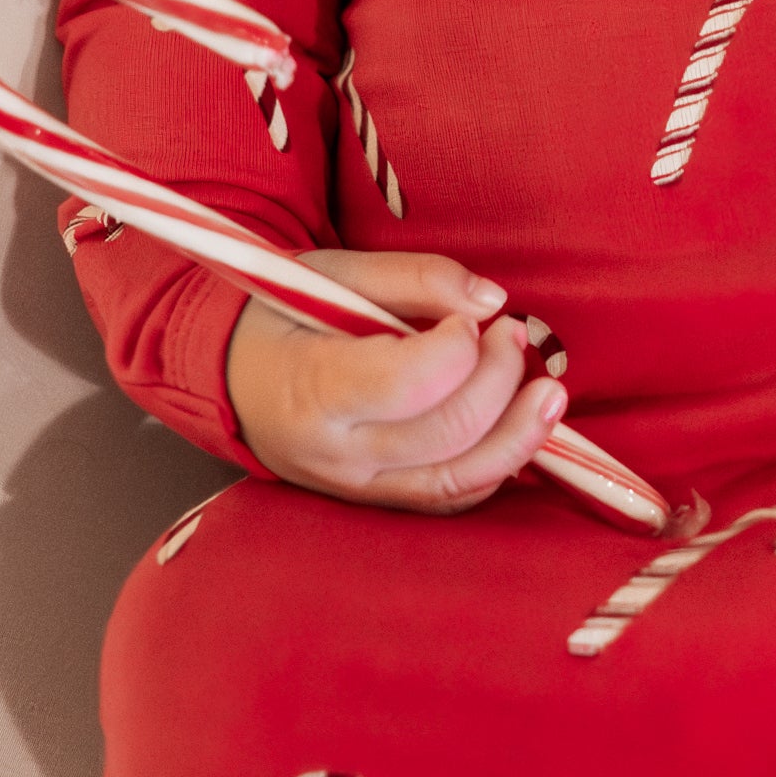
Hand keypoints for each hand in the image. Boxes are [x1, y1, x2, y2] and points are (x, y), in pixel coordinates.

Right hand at [225, 249, 567, 513]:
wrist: (225, 375)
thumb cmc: (278, 314)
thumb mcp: (332, 274)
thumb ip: (414, 279)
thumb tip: (492, 299)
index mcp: (310, 389)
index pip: (406, 384)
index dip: (457, 349)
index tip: (468, 319)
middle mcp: (334, 454)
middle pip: (445, 431)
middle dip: (498, 378)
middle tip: (510, 332)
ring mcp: (356, 488)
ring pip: (457, 480)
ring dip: (520, 436)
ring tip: (550, 391)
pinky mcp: (376, 502)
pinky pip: (447, 499)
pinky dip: (495, 468)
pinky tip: (519, 430)